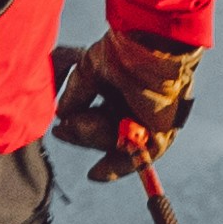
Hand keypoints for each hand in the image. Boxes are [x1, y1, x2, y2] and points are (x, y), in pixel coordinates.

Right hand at [54, 28, 196, 179]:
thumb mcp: (88, 72)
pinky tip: (96, 174)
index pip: (105, 116)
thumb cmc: (120, 53)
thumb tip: (62, 114)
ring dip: (91, 139)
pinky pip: (138, 156)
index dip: (85, 130)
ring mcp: (150, 120)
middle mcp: (138, 107)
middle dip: (83, 137)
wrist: (147, 50)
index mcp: (125, 90)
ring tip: (73, 125)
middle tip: (60, 132)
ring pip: (118, 144)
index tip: (62, 133)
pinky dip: (117, 167)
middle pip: (109, 134)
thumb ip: (76, 95)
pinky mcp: (162, 132)